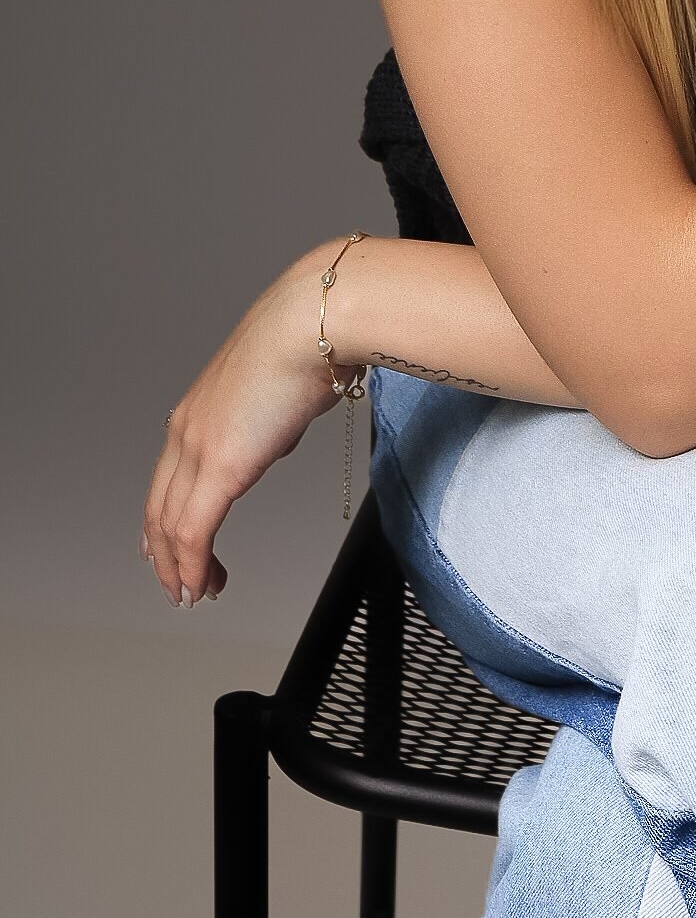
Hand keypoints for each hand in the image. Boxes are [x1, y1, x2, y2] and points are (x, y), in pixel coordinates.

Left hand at [140, 243, 356, 608]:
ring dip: (181, 568)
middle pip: (159, 509)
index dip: (164, 521)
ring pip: (170, 526)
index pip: (167, 480)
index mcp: (198, 410)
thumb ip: (268, 422)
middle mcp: (186, 430)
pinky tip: (204, 583)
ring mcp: (197, 448)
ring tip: (195, 594)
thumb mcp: (279, 389)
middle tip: (178, 585)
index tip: (170, 547)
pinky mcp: (218, 468)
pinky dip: (194, 565)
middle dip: (166, 554)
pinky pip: (194, 532)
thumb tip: (274, 440)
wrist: (313, 324)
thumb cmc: (310, 341)